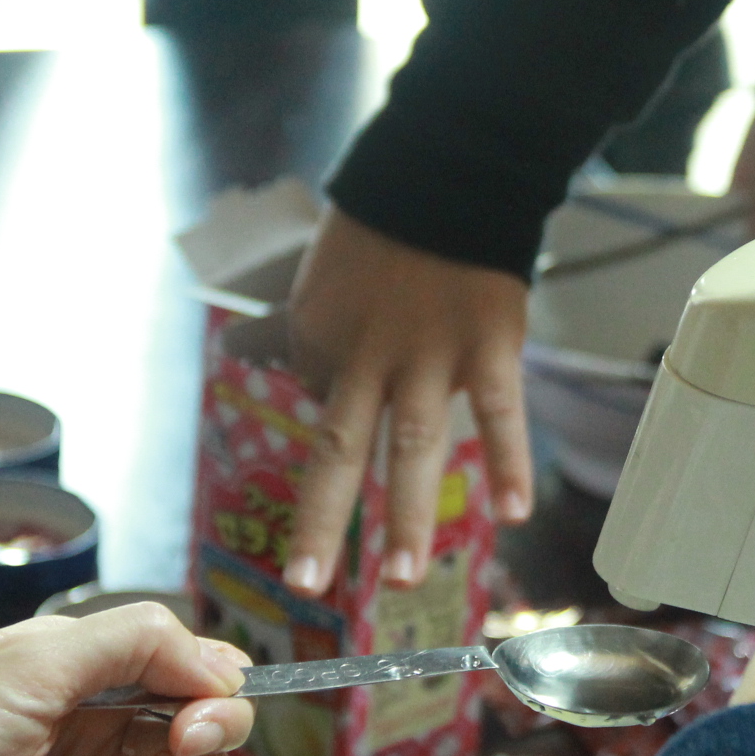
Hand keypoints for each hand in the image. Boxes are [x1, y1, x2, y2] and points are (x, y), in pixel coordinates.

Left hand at [282, 206, 533, 595]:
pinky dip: (507, 462)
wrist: (447, 172)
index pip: (317, 407)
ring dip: (406, 514)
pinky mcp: (488, 346)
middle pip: (340, 449)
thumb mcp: (319, 277)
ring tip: (400, 577)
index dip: (330, 447)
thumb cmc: (380, 227)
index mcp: (319, 338)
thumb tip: (242, 348)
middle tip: (306, 583)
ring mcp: (430, 356)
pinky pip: (500, 412)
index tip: (330, 499)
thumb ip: (290, 327)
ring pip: (413, 445)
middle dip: (322, 520)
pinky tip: (512, 513)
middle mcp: (366, 356)